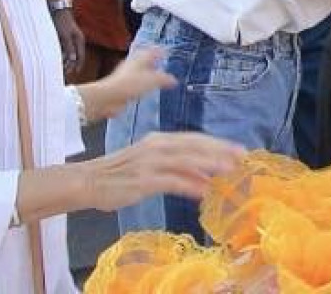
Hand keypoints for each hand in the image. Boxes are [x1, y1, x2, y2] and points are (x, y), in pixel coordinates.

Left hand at [52, 10, 85, 73]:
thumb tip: (73, 59)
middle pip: (76, 55)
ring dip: (66, 60)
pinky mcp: (65, 37)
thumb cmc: (61, 22)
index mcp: (79, 40)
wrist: (58, 10)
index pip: (81, 56)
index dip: (78, 65)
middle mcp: (77, 40)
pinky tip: (57, 58)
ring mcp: (71, 38)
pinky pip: (65, 48)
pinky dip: (62, 54)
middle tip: (66, 73)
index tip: (74, 73)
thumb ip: (69, 48)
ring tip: (61, 68)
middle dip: (72, 65)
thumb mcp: (65, 36)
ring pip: (70, 52)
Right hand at [79, 132, 244, 211]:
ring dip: (211, 164)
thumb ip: (178, 169)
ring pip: (188, 160)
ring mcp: (151, 162)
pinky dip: (190, 185)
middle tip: (242, 156)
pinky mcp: (144, 180)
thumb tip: (205, 178)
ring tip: (230, 170)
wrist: (88, 181)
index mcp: (160, 140)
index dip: (218, 144)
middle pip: (196, 146)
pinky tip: (204, 192)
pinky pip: (173, 181)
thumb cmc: (121, 175)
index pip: (195, 139)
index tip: (238, 149)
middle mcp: (158, 147)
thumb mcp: (152, 166)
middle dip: (221, 150)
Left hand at [80, 47, 175, 122]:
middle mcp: (132, 65)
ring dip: (149, 76)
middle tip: (165, 66)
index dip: (161, 51)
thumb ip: (165, 79)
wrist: (109, 98)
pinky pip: (137, 85)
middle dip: (155, 63)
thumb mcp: (154, 80)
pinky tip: (148, 92)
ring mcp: (127, 76)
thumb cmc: (130, 84)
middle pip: (146, 61)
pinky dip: (143, 87)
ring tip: (159, 80)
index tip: (168, 52)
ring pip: (141, 73)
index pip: (153, 51)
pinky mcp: (123, 88)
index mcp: (140, 58)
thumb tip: (174, 80)